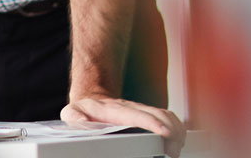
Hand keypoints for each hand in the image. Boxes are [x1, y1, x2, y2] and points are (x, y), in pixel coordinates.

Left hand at [63, 94, 184, 157]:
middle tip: (173, 151)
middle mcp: (132, 108)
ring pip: (166, 115)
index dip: (152, 122)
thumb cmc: (84, 111)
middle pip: (158, 114)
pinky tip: (178, 142)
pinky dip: (177, 129)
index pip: (137, 114)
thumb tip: (81, 122)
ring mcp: (142, 111)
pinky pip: (168, 119)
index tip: (164, 131)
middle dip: (171, 130)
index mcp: (114, 110)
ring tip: (176, 148)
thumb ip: (74, 117)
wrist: (92, 100)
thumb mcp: (72, 113)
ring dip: (177, 130)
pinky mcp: (148, 116)